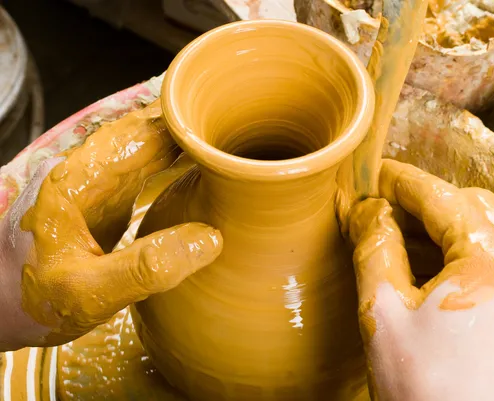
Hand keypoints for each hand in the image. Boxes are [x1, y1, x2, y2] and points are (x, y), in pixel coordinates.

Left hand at [0, 100, 221, 350]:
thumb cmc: (27, 301)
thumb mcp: (86, 294)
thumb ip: (145, 268)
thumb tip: (210, 239)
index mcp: (79, 179)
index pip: (141, 132)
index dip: (187, 124)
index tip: (229, 124)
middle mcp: (86, 171)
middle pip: (146, 130)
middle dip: (192, 126)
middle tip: (238, 131)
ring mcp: (94, 184)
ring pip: (145, 146)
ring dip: (184, 141)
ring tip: (225, 144)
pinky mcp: (102, 202)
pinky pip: (143, 169)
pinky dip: (174, 162)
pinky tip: (195, 170)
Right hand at [349, 159, 493, 400]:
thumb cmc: (426, 389)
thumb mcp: (385, 311)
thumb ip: (374, 248)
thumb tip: (366, 210)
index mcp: (492, 259)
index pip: (440, 197)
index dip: (400, 181)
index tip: (372, 173)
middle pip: (470, 208)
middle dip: (423, 201)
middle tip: (380, 206)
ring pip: (484, 235)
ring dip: (440, 228)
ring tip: (397, 237)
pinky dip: (459, 255)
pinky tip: (427, 270)